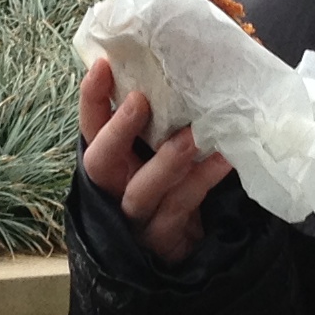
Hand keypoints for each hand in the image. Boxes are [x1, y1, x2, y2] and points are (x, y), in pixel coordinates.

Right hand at [78, 55, 234, 269]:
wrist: (184, 248)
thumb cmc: (170, 187)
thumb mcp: (155, 154)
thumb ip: (159, 123)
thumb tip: (183, 66)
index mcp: (110, 163)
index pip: (90, 128)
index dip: (91, 100)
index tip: (102, 65)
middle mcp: (114, 188)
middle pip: (100, 161)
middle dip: (117, 130)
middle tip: (138, 101)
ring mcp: (138, 216)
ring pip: (142, 190)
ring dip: (167, 161)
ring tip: (192, 135)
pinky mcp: (165, 236)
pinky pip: (183, 205)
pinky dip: (203, 178)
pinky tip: (224, 157)